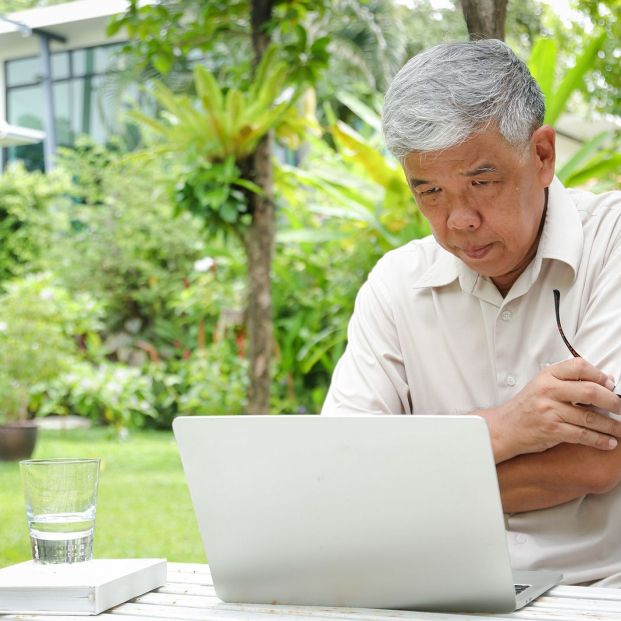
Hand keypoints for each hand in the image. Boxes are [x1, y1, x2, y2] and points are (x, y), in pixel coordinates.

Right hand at [478, 358, 620, 462]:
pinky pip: (582, 435)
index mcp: (547, 376)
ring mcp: (549, 410)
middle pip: (590, 391)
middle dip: (613, 401)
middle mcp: (548, 390)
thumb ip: (567, 382)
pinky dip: (599, 440)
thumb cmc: (526, 407)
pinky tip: (608, 442)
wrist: (504, 427)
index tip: (611, 385)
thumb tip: (603, 382)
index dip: (600, 375)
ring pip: (590, 417)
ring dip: (611, 426)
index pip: (579, 366)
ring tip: (620, 429)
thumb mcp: (541, 386)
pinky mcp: (551, 429)